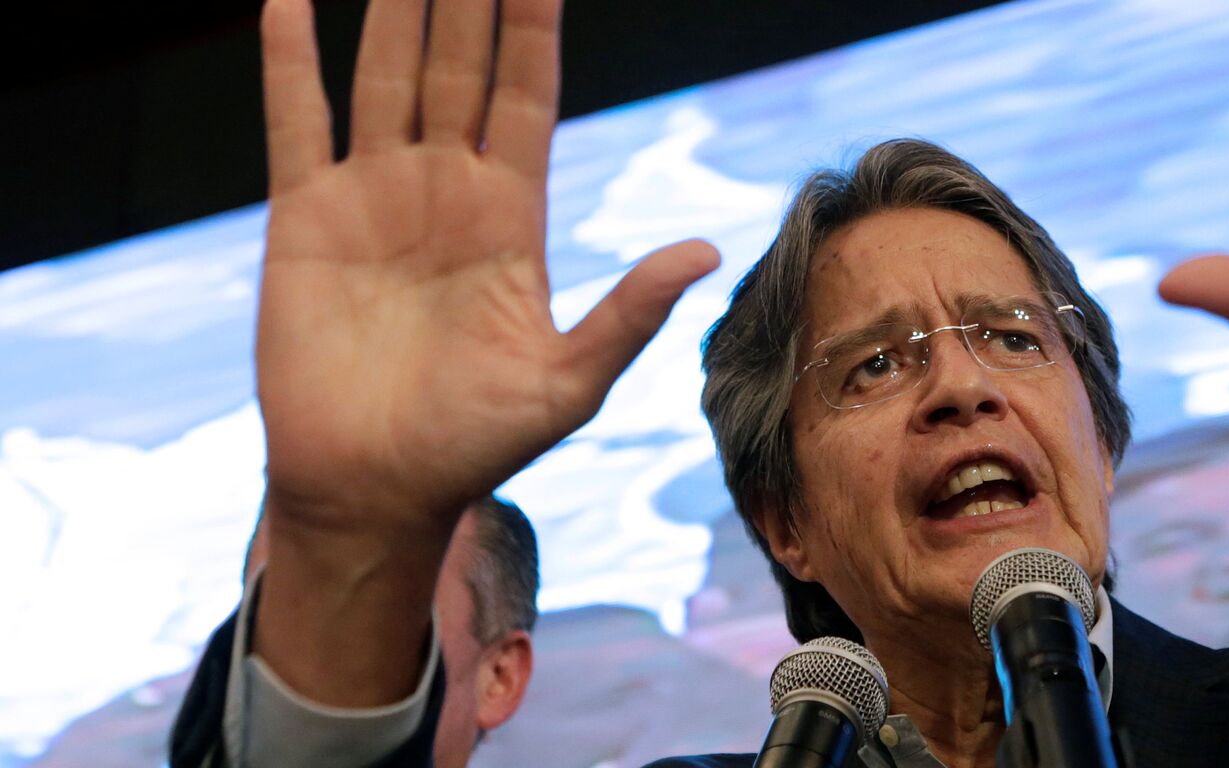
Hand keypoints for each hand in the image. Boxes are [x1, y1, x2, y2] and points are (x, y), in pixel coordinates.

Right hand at [252, 0, 713, 705]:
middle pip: (459, 67)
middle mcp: (445, 189)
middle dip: (464, 0)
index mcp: (511, 216)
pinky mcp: (304, 218)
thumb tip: (704, 250)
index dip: (530, 29)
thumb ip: (629, 312)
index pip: (524, 96)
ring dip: (392, 12)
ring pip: (385, 77)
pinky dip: (289, 64)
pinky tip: (289, 2)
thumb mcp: (569, 381)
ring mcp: (373, 195)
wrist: (376, 489)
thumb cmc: (477, 445)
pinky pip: (296, 124)